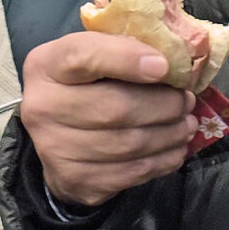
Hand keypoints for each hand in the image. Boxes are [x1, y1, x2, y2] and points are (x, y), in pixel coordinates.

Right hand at [19, 32, 196, 209]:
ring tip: (186, 125)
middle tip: (186, 101)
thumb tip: (171, 60)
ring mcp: (54, 149)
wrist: (56, 138)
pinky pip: (129, 172)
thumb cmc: (83, 86)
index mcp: (46, 65)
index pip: (82, 56)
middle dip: (163, 105)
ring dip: (168, 135)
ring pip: (128, 144)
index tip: (163, 66)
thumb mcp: (91, 56)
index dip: (125, 59)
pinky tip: (174, 149)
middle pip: (114, 107)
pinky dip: (161, 161)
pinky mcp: (74, 180)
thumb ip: (122, 49)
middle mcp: (41, 107)